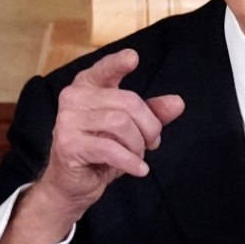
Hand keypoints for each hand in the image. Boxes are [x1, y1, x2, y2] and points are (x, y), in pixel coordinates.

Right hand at [1, 49, 184, 243]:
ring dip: (137, 145)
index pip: (104, 69)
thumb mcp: (130, 129)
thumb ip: (151, 112)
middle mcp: (73, 97)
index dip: (118, 63)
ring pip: (120, 124)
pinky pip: (110, 148)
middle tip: (151, 143)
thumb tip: (177, 102)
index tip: (133, 58)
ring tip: (137, 156)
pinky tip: (139, 169)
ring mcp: (67, 120)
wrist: (72, 185)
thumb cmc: (100, 151)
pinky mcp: (68, 144)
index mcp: (87, 86)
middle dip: (148, 125)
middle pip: (127, 101)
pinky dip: (130, 161)